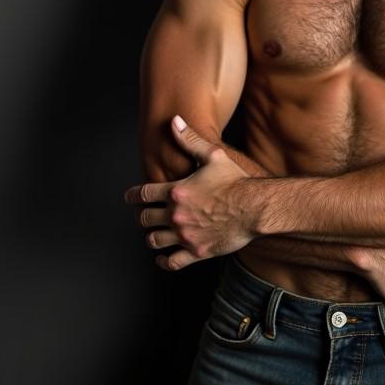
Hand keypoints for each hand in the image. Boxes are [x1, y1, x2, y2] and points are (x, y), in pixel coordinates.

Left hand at [125, 115, 254, 270]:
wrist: (254, 208)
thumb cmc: (236, 181)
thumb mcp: (213, 155)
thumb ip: (190, 140)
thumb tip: (174, 122)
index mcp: (176, 191)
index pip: (143, 194)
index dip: (132, 195)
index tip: (129, 197)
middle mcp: (176, 215)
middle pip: (144, 218)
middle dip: (142, 216)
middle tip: (143, 215)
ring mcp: (185, 235)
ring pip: (154, 240)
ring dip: (151, 236)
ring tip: (153, 234)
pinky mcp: (196, 252)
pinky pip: (171, 262)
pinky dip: (163, 261)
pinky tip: (163, 258)